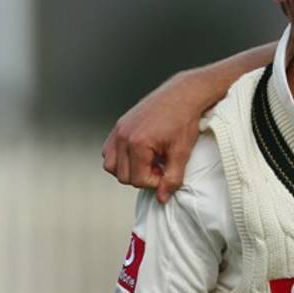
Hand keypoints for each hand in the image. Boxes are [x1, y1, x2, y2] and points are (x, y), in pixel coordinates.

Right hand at [101, 72, 210, 201]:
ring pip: (111, 166)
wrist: (183, 95)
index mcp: (138, 144)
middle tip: (160, 167)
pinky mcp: (118, 126)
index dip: (155, 182)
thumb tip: (162, 198)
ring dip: (128, 169)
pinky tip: (141, 153)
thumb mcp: (182, 153)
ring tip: (150, 161)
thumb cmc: (184, 120)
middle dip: (141, 177)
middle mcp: (123, 137)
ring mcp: (118, 131)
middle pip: (122, 176)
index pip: (138, 180)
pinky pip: (109, 151)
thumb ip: (172, 178)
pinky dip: (121, 157)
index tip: (167, 173)